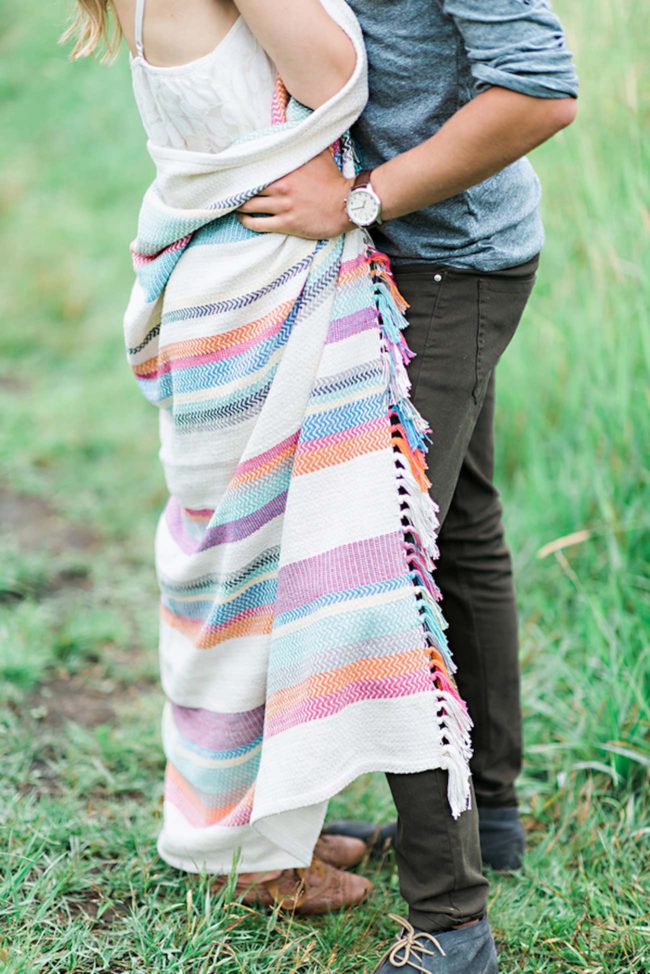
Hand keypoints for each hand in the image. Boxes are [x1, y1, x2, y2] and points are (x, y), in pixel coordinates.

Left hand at [237, 149, 355, 239]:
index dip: (244, 170)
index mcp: (286, 168)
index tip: (237, 172)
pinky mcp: (287, 223)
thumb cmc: (334, 180)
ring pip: (250, 206)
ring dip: (240, 206)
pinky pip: (259, 224)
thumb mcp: (319, 154)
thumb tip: (294, 132)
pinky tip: (244, 220)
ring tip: (235, 205)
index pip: (256, 167)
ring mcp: (283, 206)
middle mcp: (281, 186)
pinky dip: (248, 222)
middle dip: (238, 189)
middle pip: (248, 187)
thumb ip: (302, 144)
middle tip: (232, 190)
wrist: (348, 205)